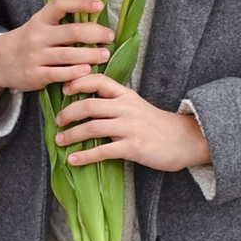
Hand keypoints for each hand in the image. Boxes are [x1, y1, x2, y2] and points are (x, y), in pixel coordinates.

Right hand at [0, 0, 112, 100]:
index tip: (99, 4)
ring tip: (105, 54)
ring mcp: (35, 56)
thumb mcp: (38, 25)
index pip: (59, 4)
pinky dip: (76, 72)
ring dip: (91, 55)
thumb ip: (59, 22)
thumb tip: (94, 16)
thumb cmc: (27, 42)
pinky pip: (60, 74)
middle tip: (109, 36)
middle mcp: (37, 36)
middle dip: (96, 33)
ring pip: (69, 55)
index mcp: (39, 20)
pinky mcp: (35, 75)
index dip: (80, 2)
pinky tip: (88, 70)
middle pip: (72, 32)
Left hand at [57, 80, 211, 172]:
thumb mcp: (135, 105)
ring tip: (59, 141)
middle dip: (68, 113)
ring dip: (71, 135)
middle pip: (89, 104)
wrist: (184, 140)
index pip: (98, 80)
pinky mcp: (133, 147)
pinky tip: (72, 160)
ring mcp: (130, 127)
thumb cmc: (155, 124)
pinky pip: (103, 151)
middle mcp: (126, 108)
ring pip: (92, 127)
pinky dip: (84, 156)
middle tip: (57, 121)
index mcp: (126, 95)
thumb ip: (113, 101)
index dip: (78, 82)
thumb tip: (83, 102)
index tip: (64, 90)